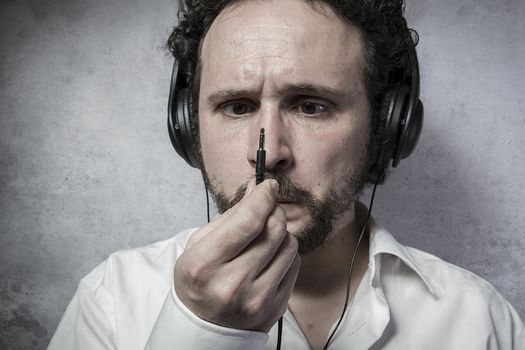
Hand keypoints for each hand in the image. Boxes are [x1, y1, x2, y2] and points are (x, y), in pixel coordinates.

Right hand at [174, 178, 300, 331]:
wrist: (205, 324)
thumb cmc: (200, 279)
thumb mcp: (200, 244)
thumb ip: (231, 215)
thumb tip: (258, 187)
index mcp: (205, 265)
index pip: (247, 221)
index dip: (263, 197)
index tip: (269, 185)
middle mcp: (232, 284)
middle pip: (273, 229)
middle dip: (274, 210)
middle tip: (268, 207)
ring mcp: (257, 299)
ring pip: (289, 244)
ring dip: (280, 233)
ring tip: (264, 238)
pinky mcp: (276, 306)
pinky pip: (294, 264)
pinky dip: (284, 253)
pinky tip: (269, 257)